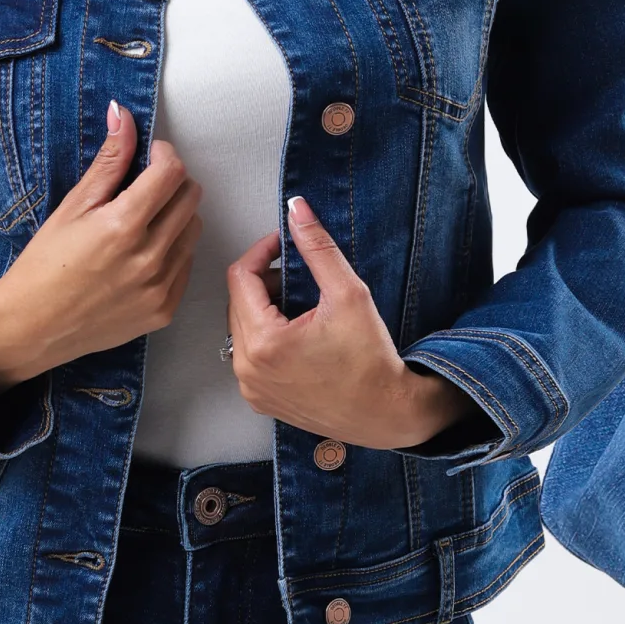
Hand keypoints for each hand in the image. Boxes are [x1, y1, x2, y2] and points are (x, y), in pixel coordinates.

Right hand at [0, 103, 201, 397]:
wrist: (34, 326)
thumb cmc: (45, 264)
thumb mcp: (72, 207)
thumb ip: (108, 161)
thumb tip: (123, 115)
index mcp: (123, 226)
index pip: (172, 172)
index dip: (164, 155)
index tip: (151, 156)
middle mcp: (149, 258)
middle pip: (190, 197)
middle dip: (172, 181)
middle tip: (145, 186)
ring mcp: (160, 287)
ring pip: (193, 230)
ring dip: (175, 216)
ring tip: (141, 222)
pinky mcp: (165, 309)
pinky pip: (186, 264)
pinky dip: (173, 250)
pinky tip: (141, 254)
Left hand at [226, 196, 478, 449]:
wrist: (386, 414)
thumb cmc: (371, 360)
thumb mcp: (348, 294)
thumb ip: (318, 248)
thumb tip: (296, 209)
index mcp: (263, 342)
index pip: (240, 277)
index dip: (262, 252)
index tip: (284, 244)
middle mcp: (247, 369)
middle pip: (238, 302)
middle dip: (264, 281)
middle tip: (300, 276)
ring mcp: (251, 389)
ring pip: (242, 329)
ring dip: (265, 309)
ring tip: (302, 306)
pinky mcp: (260, 400)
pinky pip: (249, 356)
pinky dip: (267, 338)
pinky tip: (299, 336)